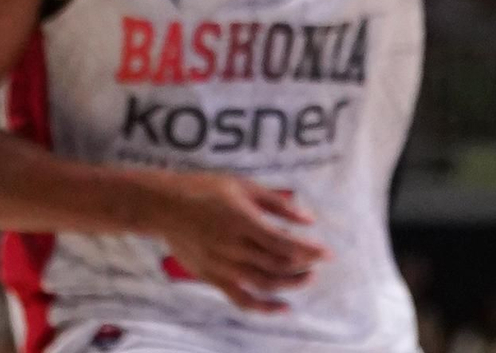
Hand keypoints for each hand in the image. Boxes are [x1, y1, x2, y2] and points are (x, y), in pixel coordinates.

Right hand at [150, 172, 327, 314]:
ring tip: (307, 279)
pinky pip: (241, 299)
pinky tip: (282, 309)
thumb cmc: (207, 189)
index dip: (309, 251)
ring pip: (264, 284)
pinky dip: (263, 307)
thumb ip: (278, 204)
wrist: (167, 207)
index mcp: (245, 222)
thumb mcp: (246, 186)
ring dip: (289, 285)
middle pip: (278, 265)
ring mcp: (223, 267)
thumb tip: (308, 219)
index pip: (285, 244)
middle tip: (320, 263)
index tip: (327, 253)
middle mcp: (235, 248)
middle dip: (304, 267)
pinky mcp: (213, 278)